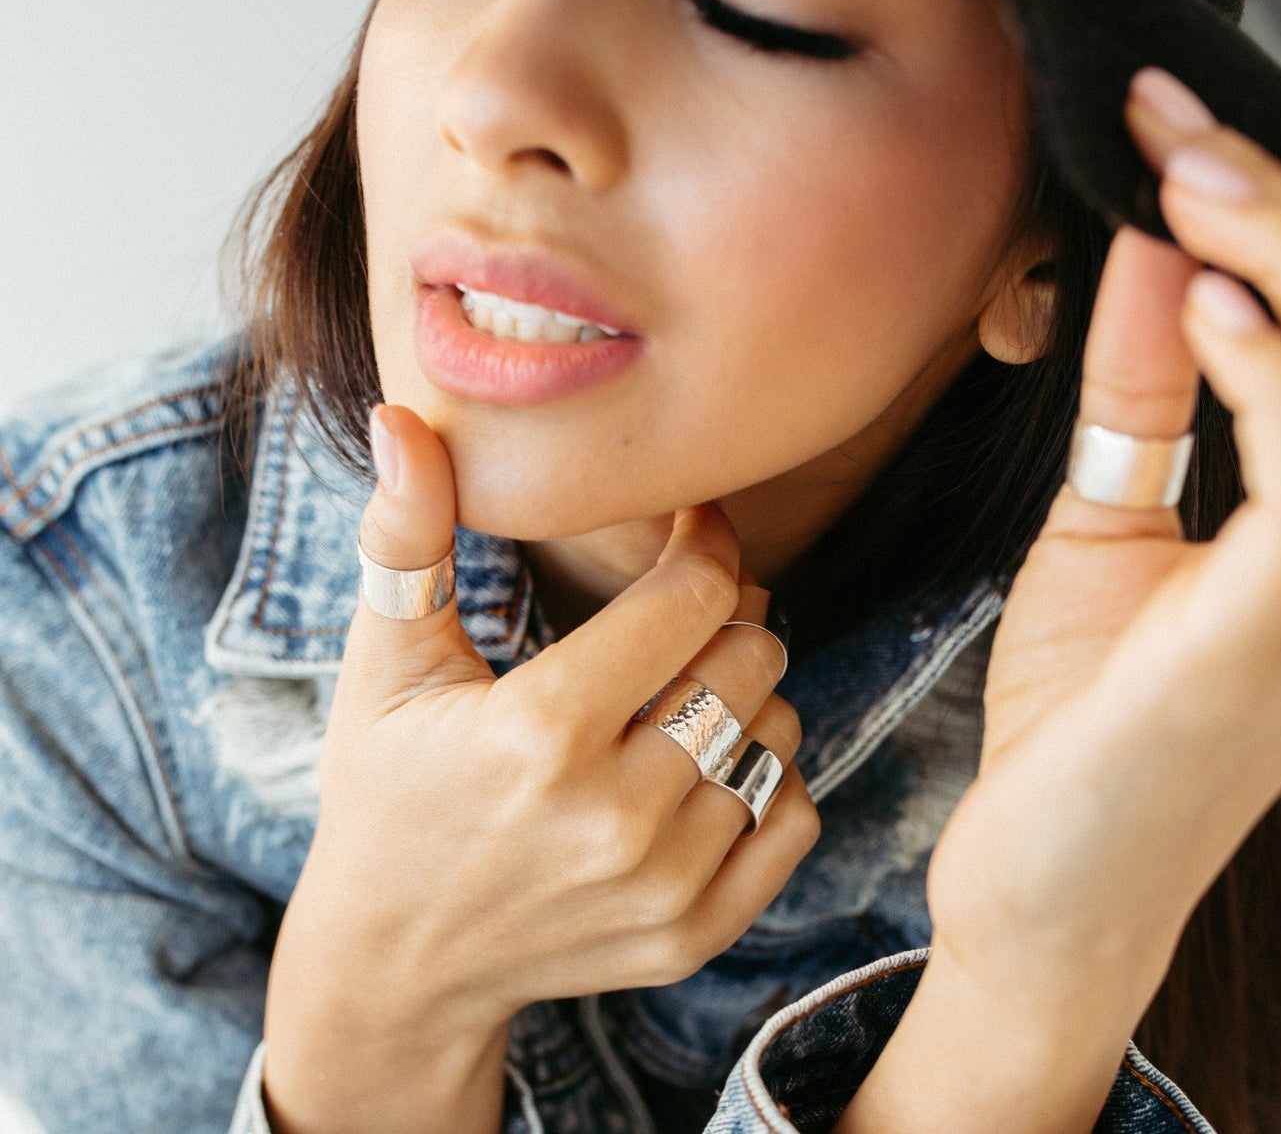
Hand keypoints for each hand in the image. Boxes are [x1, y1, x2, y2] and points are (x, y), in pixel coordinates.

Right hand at [262, 407, 817, 1125]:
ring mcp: (662, 885)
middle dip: (728, 613)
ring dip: (745, 693)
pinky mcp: (690, 936)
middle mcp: (615, 814)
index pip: (696, 596)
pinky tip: (703, 763)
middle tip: (681, 608)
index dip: (708, 539)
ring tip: (678, 689)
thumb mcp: (385, 663)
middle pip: (754, 657)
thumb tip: (399, 420)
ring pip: (780, 732)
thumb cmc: (387, 791)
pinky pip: (791, 816)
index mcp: (543, 729)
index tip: (693, 524)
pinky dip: (765, 774)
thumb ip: (405, 537)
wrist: (395, 964)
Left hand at [927, 62, 1280, 1012]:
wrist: (1046, 876)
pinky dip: (1272, 376)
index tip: (1277, 101)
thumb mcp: (1106, 516)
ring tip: (1192, 175)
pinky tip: (1200, 299)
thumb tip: (1148, 247)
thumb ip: (1141, 392)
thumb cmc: (1088, 711)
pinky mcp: (1274, 641)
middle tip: (1198, 114)